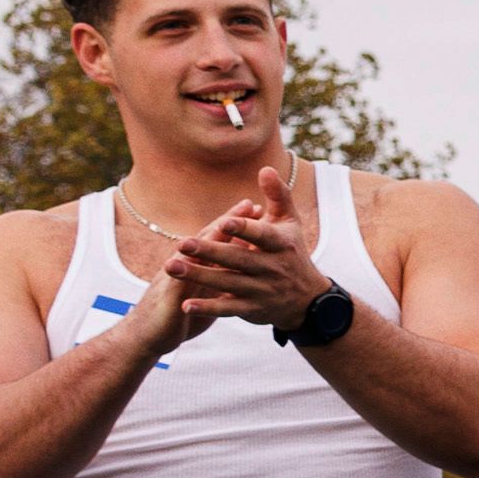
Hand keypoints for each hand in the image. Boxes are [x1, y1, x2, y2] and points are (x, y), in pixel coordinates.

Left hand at [163, 149, 328, 323]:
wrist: (307, 299)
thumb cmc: (292, 252)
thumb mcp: (290, 223)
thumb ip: (277, 195)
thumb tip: (265, 168)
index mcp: (282, 244)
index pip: (263, 235)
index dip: (245, 229)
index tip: (224, 222)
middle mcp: (273, 268)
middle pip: (239, 259)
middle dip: (210, 252)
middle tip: (181, 243)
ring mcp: (263, 290)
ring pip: (228, 283)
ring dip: (199, 276)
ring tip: (171, 267)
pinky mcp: (253, 309)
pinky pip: (229, 309)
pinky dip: (208, 308)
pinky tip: (185, 304)